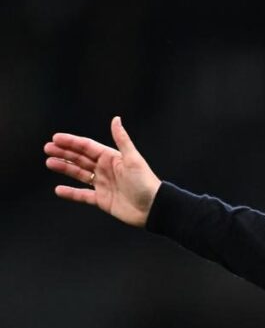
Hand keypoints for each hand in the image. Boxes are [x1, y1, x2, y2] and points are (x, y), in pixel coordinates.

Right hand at [44, 116, 160, 227]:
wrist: (153, 208)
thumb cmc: (146, 183)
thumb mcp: (133, 159)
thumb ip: (122, 140)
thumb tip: (116, 119)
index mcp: (112, 158)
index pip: (87, 147)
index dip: (71, 142)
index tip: (55, 138)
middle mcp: (106, 170)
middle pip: (80, 158)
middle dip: (64, 153)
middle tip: (47, 148)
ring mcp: (103, 184)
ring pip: (79, 174)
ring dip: (64, 168)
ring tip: (49, 163)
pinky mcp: (102, 200)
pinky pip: (83, 195)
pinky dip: (71, 193)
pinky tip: (58, 190)